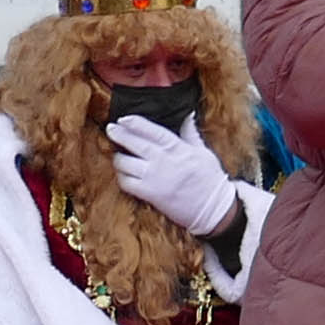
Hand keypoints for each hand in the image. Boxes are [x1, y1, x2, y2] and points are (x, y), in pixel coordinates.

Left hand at [105, 115, 241, 231]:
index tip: (124, 118)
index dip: (136, 123)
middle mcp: (164, 161)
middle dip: (120, 135)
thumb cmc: (210, 180)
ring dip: (119, 158)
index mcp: (178, 148)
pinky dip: (122, 178)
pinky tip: (123, 174)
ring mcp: (155, 178)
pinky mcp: (150, 194)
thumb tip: (187, 115)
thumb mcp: (203, 152)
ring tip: (117, 154)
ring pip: (126, 164)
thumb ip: (190, 133)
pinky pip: (127, 183)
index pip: (153, 131)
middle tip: (111, 129)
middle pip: (135, 144)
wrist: (213, 209)